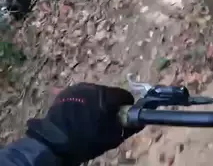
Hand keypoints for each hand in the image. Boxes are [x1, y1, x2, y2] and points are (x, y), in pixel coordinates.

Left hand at [26, 82, 141, 164]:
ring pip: (94, 93)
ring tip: (90, 119)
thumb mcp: (112, 138)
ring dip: (96, 103)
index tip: (123, 116)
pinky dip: (83, 103)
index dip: (125, 106)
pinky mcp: (66, 92)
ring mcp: (77, 88)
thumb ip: (129, 127)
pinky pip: (81, 95)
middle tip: (105, 120)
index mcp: (105, 95)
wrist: (53, 143)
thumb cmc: (86, 140)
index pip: (124, 95)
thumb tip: (140, 120)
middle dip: (109, 104)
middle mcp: (93, 86)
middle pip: (109, 93)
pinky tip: (78, 116)